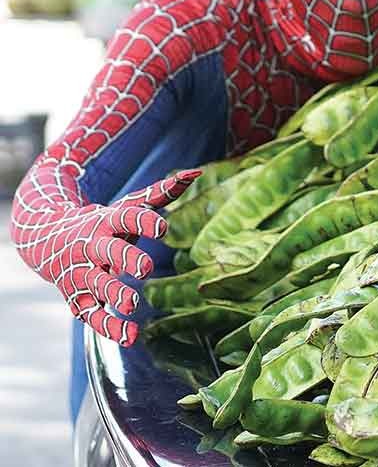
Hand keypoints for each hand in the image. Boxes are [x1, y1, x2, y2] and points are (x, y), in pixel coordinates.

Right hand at [18, 170, 198, 345]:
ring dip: (114, 294)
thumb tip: (196, 172)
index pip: (126, 218)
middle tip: (145, 267)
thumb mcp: (128, 206)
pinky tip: (131, 337)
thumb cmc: (104, 223)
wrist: (48, 239)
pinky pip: (92, 316)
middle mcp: (93, 247)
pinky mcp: (77, 299)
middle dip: (126, 258)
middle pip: (109, 252)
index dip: (144, 222)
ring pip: (97, 285)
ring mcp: (83, 273)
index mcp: (108, 222)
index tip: (162, 229)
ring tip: (131, 305)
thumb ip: (162, 193)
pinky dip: (110, 327)